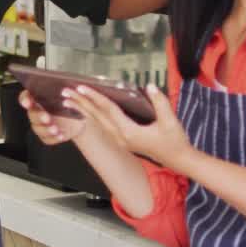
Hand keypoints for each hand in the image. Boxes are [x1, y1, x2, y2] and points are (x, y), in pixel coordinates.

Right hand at [19, 90, 85, 144]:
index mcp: (39, 98)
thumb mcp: (72, 94)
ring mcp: (41, 124)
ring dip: (45, 129)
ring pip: (38, 128)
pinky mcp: (47, 135)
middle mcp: (37, 111)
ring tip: (55, 129)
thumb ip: (68, 90)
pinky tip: (60, 135)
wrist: (80, 118)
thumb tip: (73, 86)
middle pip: (32, 113)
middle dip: (38, 116)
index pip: (26, 97)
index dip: (24, 99)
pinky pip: (47, 138)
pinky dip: (53, 137)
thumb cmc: (74, 101)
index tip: (28, 102)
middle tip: (47, 117)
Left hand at [64, 84, 192, 170]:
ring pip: (98, 123)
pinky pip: (103, 127)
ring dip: (83, 111)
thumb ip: (160, 102)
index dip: (95, 97)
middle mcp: (121, 138)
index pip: (108, 110)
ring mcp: (121, 141)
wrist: (179, 160)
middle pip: (97, 117)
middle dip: (80, 104)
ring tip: (69, 102)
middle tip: (65, 92)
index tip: (82, 88)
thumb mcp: (171, 121)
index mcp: (129, 132)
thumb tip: (150, 86)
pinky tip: (87, 112)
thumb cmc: (175, 141)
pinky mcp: (123, 142)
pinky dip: (93, 118)